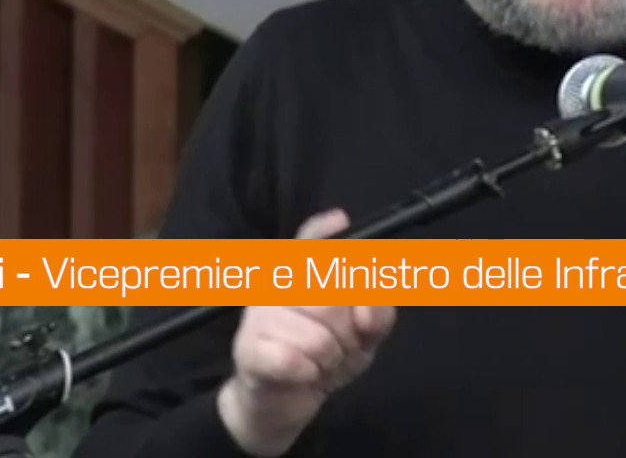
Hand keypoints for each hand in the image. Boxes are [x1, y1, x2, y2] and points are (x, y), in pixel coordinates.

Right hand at [216, 210, 397, 455]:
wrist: (282, 402)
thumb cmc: (325, 357)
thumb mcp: (363, 335)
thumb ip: (378, 313)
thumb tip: (368, 307)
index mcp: (302, 275)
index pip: (309, 241)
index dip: (324, 231)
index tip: (341, 221)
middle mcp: (275, 286)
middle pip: (331, 299)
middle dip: (348, 333)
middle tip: (341, 345)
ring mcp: (258, 317)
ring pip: (318, 338)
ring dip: (330, 360)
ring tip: (320, 362)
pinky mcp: (247, 350)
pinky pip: (295, 361)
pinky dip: (309, 375)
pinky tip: (302, 374)